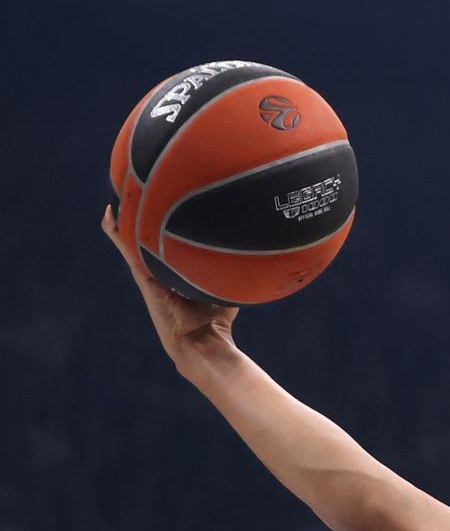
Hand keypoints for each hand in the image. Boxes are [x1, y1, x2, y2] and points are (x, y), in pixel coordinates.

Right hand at [100, 205, 238, 369]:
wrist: (202, 341)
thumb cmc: (217, 321)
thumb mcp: (227, 289)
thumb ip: (235, 275)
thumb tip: (256, 258)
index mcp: (176, 271)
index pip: (166, 243)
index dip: (163, 223)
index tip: (165, 199)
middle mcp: (159, 269)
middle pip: (146, 238)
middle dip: (141, 215)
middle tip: (137, 189)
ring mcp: (148, 272)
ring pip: (131, 240)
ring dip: (124, 219)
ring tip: (118, 194)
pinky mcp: (142, 276)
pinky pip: (126, 248)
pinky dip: (117, 231)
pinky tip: (111, 213)